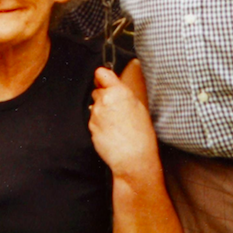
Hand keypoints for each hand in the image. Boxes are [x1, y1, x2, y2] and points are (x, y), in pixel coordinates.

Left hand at [89, 60, 159, 181]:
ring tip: (115, 124)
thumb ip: (123, 94)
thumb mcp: (138, 107)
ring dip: (101, 111)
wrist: (133, 158)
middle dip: (104, 97)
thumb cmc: (141, 135)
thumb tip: (114, 88)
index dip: (102, 77)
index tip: (103, 80)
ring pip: (95, 107)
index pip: (101, 73)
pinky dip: (100, 124)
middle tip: (116, 108)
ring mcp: (96, 114)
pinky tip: (111, 132)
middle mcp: (104, 100)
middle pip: (97, 91)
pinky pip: (93, 121)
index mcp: (118, 92)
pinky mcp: (91, 127)